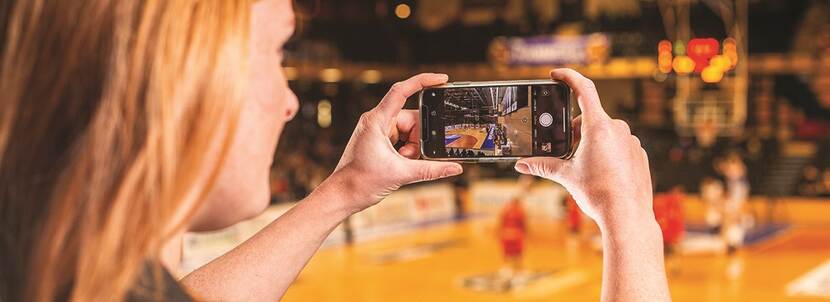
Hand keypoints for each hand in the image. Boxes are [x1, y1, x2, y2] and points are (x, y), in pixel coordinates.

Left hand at [325, 73, 462, 214]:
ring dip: (412, 147)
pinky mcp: (379, 139)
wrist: (343, 195)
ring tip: (402, 163)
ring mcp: (378, 129)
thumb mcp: (402, 174)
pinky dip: (407, 150)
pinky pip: (402, 137)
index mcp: (377, 120)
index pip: (401, 91)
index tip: (442, 79)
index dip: (423, 81)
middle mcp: (377, 120)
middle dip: (418, 138)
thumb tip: (455, 168)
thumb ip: (431, 170)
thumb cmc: (361, 182)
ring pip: (408, 130)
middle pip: (411, 118)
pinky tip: (401, 162)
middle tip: (411, 156)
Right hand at [514, 69, 652, 227]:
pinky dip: (607, 153)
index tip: (556, 74)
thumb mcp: (566, 176)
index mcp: (598, 128)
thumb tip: (522, 164)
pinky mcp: (638, 154)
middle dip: (575, 131)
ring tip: (585, 167)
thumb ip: (543, 165)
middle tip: (566, 151)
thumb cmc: (598, 194)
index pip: (583, 89)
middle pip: (590, 118)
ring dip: (591, 142)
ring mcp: (631, 141)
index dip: (568, 77)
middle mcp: (617, 129)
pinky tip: (603, 173)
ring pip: (605, 132)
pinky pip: (619, 145)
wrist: (626, 216)